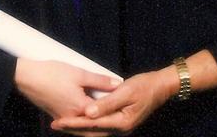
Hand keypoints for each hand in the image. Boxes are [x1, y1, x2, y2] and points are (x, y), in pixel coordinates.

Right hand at [13, 58, 121, 124]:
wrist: (26, 77)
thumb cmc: (51, 73)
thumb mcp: (79, 73)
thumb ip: (100, 80)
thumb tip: (118, 83)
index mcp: (81, 109)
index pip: (104, 114)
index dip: (115, 108)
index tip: (125, 104)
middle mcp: (72, 119)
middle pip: (95, 129)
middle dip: (107, 124)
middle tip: (117, 114)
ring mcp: (63, 120)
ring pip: (84, 130)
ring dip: (94, 125)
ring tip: (105, 116)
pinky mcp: (56, 117)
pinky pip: (74, 126)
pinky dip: (83, 125)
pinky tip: (87, 114)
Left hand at [51, 68, 172, 134]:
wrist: (161, 87)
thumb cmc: (144, 86)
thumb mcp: (125, 92)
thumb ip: (107, 103)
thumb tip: (89, 113)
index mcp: (121, 122)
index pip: (92, 124)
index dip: (73, 123)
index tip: (58, 122)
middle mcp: (121, 128)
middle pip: (92, 131)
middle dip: (73, 128)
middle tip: (55, 124)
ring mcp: (121, 125)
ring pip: (95, 129)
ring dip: (80, 127)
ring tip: (63, 123)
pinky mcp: (120, 121)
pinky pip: (101, 125)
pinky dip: (88, 123)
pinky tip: (80, 119)